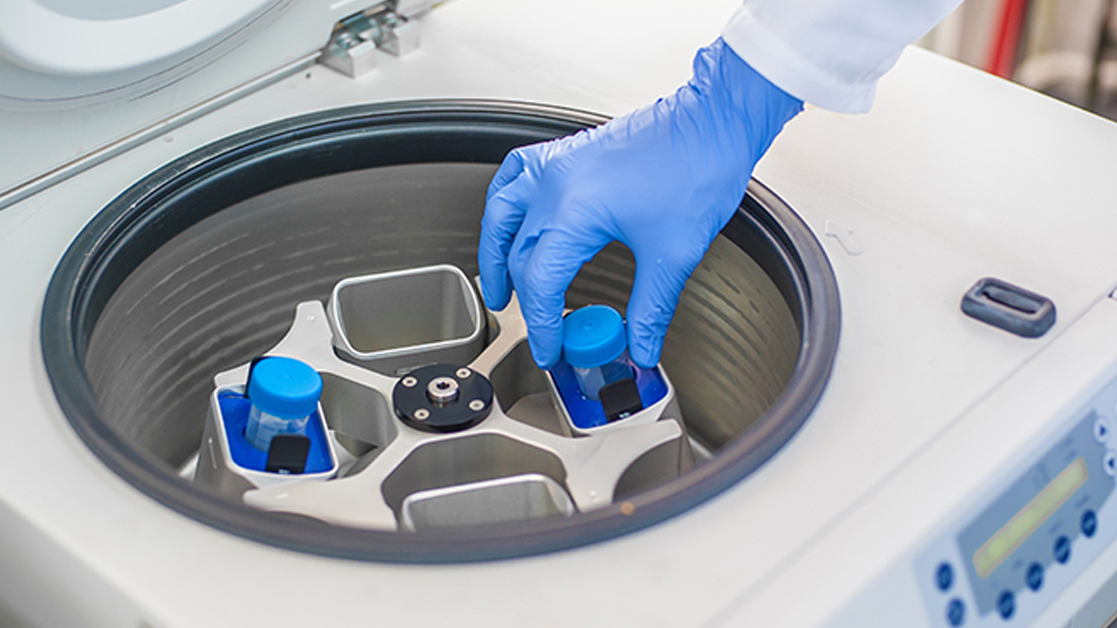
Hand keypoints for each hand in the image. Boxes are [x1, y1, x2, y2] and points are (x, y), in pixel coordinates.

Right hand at [478, 38, 801, 368]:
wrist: (714, 121)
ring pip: (500, 214)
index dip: (542, 325)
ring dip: (495, 254)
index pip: (539, 283)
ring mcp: (558, 164)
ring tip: (498, 286)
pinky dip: (505, 204)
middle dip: (523, 300)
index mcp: (574, 211)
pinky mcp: (568, 152)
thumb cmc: (698, 169)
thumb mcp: (672, 255)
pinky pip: (515, 177)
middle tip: (541, 331)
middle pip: (517, 254)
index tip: (551, 351)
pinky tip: (509, 220)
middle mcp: (555, 184)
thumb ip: (650, 309)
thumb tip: (641, 345)